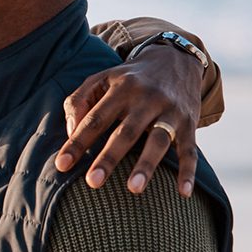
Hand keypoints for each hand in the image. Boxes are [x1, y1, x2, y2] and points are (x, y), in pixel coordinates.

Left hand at [55, 43, 200, 195]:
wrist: (175, 59)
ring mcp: (170, 111)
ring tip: (134, 189)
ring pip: (158, 140)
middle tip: (92, 182)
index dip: (77, 142)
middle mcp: (147, 99)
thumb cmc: (129, 78)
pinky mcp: (190, 123)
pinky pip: (190, 150)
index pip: (95, 118)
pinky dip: (189, 171)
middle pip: (125, 132)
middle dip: (108, 157)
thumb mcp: (101, 79)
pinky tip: (183, 192)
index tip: (61, 165)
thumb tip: (71, 133)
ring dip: (146, 165)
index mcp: (121, 88)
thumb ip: (78, 101)